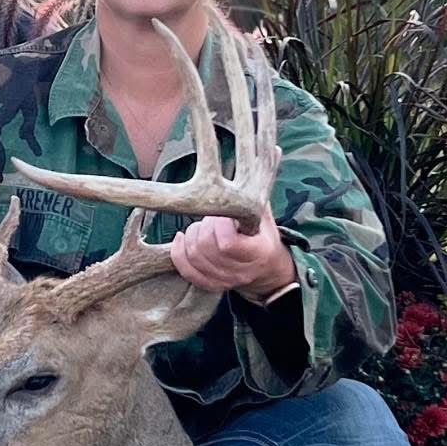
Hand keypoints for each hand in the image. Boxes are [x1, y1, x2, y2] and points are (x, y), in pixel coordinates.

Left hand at [169, 206, 296, 299]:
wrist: (268, 269)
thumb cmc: (263, 237)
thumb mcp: (265, 216)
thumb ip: (254, 196)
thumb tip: (254, 160)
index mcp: (258, 253)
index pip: (227, 244)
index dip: (218, 226)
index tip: (224, 214)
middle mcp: (242, 271)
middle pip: (206, 249)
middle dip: (203, 227)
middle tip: (212, 218)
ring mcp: (225, 280)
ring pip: (194, 258)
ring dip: (191, 236)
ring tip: (201, 227)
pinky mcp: (211, 284)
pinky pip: (187, 271)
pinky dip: (178, 253)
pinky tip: (180, 238)